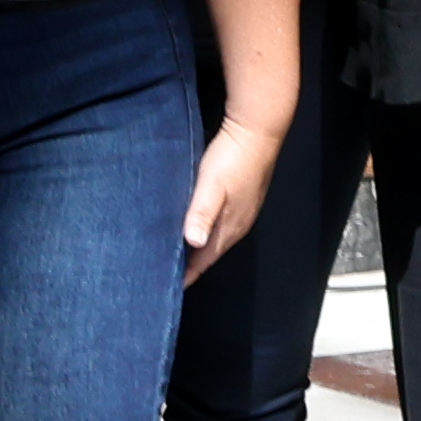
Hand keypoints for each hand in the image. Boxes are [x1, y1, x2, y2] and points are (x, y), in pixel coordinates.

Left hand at [182, 116, 281, 279]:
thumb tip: (193, 242)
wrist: (257, 131)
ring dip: (195, 249)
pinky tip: (191, 226)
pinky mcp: (241, 199)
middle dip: (189, 265)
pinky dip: (203, 232)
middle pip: (209, 253)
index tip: (167, 289)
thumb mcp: (212, 185)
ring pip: (214, 239)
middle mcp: (237, 225)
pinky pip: (218, 225)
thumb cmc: (232, 158)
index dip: (187, 275)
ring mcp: (241, 212)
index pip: (204, 260)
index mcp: (229, 227)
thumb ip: (202, 212)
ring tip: (173, 254)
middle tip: (163, 273)